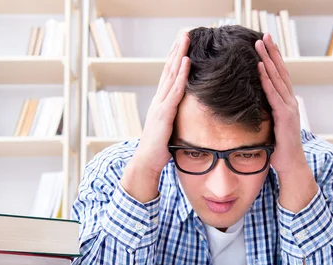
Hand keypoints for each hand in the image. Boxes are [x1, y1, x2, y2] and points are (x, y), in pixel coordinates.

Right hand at [132, 33, 190, 178]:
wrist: (146, 163)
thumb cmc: (158, 150)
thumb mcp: (169, 130)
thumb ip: (175, 120)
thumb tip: (187, 118)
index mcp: (160, 104)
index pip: (168, 77)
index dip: (175, 60)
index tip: (182, 46)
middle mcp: (158, 100)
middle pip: (168, 70)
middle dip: (176, 51)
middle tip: (184, 34)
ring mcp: (160, 105)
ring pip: (171, 75)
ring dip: (179, 55)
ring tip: (185, 39)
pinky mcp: (164, 113)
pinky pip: (175, 90)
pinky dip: (181, 75)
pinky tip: (186, 62)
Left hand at [255, 33, 316, 211]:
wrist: (291, 166)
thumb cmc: (279, 149)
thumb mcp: (271, 127)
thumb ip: (265, 115)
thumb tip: (251, 107)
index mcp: (286, 104)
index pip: (280, 77)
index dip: (273, 59)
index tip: (265, 44)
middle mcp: (290, 103)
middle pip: (281, 72)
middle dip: (272, 53)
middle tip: (264, 35)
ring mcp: (289, 109)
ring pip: (278, 80)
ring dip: (268, 61)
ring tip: (260, 45)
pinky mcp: (285, 118)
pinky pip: (274, 95)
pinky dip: (267, 80)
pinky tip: (260, 68)